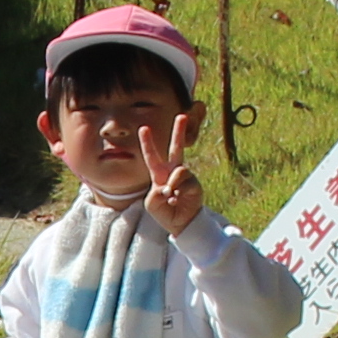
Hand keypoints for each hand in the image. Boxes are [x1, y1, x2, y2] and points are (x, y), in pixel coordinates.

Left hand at [136, 116, 208, 234]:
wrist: (180, 223)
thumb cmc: (164, 211)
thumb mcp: (152, 202)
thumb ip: (157, 191)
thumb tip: (172, 183)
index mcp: (159, 174)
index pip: (152, 156)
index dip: (148, 143)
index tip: (144, 128)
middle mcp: (173, 171)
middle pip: (176, 148)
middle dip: (179, 131)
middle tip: (182, 115)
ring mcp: (185, 176)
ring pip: (178, 171)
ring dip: (171, 186)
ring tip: (171, 198)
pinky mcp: (193, 184)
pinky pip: (184, 182)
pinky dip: (178, 193)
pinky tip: (178, 200)